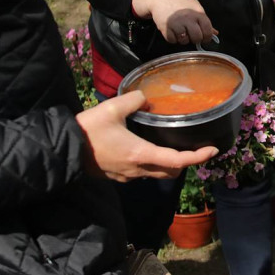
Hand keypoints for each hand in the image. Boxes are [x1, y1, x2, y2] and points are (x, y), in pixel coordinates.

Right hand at [76, 90, 219, 181]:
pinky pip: (141, 173)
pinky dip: (151, 164)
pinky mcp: (117, 176)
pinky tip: (146, 148)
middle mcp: (137, 170)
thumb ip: (134, 100)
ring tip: (172, 146)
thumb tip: (146, 98)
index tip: (213, 150)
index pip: (178, 161)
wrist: (61, 149)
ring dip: (168, 164)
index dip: (198, 157)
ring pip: (156, 174)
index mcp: (141, 154)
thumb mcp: (112, 108)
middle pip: (171, 172)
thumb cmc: (88, 130)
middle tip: (193, 147)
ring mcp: (127, 176)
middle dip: (185, 162)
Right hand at [132, 0, 216, 44]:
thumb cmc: (179, 0)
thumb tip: (215, 33)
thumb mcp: (195, 7)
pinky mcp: (165, 27)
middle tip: (191, 35)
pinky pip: (172, 40)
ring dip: (182, 39)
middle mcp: (188, 18)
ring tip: (180, 30)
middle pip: (196, 38)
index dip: (207, 37)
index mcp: (198, 12)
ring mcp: (176, 23)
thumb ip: (204, 21)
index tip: (204, 38)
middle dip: (195, 39)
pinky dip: (172, 38)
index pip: (207, 31)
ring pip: (184, 41)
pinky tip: (172, 29)